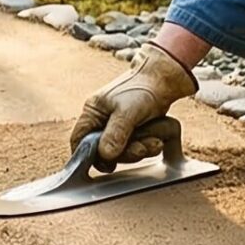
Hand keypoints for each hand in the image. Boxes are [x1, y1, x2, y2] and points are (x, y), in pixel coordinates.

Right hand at [72, 42, 198, 163]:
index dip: (87, 156)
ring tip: (154, 142)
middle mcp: (102, 120)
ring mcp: (117, 126)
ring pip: (121, 150)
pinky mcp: (132, 129)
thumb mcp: (127, 111)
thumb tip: (105, 155)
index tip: (104, 165)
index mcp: (93, 112)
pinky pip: (135, 146)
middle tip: (140, 150)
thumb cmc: (143, 88)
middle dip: (124, 153)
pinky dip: (147, 146)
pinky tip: (157, 141)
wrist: (164, 79)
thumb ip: (115, 133)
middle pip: (103, 150)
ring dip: (139, 150)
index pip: (79, 139)